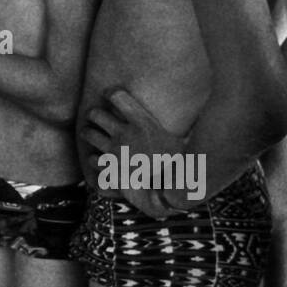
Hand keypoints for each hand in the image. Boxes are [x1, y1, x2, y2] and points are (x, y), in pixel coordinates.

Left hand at [80, 88, 181, 218]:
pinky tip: (100, 161)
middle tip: (96, 116)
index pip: (117, 96)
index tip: (111, 94)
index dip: (112, 93)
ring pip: (89, 135)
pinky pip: (92, 161)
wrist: (172, 194)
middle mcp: (124, 135)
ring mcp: (114, 153)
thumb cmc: (182, 166)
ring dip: (90, 134)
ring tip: (91, 134)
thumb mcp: (182, 141)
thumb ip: (181, 128)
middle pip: (95, 114)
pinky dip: (95, 161)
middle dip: (94, 114)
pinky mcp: (109, 171)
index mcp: (142, 123)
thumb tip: (197, 117)